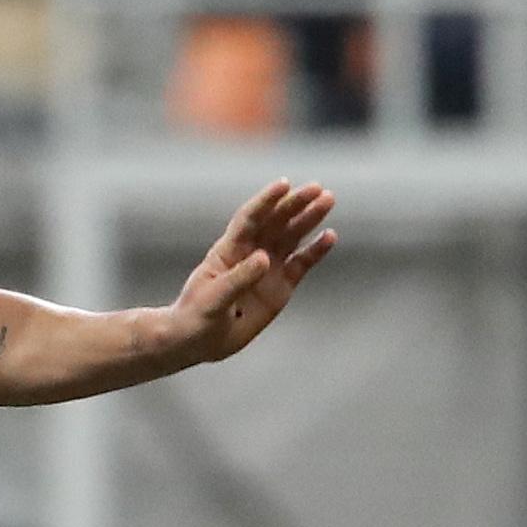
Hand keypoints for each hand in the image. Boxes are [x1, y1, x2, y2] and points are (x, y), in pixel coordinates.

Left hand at [165, 177, 336, 366]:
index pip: (249, 219)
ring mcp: (267, 268)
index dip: (266, 201)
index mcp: (228, 250)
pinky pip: (301, 263)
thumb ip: (238, 279)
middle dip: (295, 204)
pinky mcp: (281, 286)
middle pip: (275, 222)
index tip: (283, 185)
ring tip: (328, 200)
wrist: (199, 341)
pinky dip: (315, 250)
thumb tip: (264, 258)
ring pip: (291, 237)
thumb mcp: (214, 299)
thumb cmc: (196, 317)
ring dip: (309, 219)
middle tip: (317, 189)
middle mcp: (250, 253)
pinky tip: (330, 236)